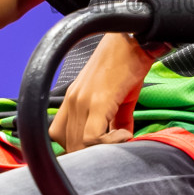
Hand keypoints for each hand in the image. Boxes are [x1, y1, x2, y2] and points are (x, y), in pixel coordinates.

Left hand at [49, 33, 156, 152]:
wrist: (134, 40)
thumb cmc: (128, 64)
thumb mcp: (121, 97)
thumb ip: (118, 120)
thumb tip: (124, 140)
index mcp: (72, 100)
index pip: (58, 137)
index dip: (77, 150)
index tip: (98, 152)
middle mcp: (72, 101)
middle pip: (69, 145)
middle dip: (91, 154)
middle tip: (112, 151)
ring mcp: (82, 101)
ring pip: (78, 144)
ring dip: (100, 150)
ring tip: (119, 142)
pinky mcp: (97, 102)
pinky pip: (92, 137)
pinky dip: (109, 143)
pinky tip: (125, 136)